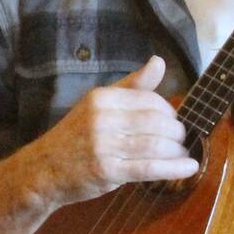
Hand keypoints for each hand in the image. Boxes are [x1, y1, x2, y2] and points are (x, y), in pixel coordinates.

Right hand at [17, 56, 198, 209]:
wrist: (43, 170)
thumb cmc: (75, 136)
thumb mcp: (98, 104)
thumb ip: (131, 85)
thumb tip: (159, 62)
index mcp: (101, 98)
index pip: (150, 100)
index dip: (169, 111)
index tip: (173, 121)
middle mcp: (102, 118)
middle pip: (157, 122)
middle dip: (177, 132)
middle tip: (182, 139)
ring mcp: (104, 145)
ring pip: (156, 145)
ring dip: (178, 151)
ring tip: (184, 154)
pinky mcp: (107, 171)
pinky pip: (150, 168)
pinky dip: (174, 168)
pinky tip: (190, 167)